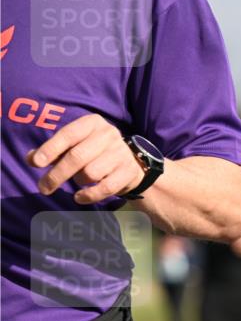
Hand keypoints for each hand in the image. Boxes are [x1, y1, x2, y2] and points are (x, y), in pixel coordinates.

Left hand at [26, 114, 144, 203]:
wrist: (129, 164)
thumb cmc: (93, 152)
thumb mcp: (73, 145)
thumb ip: (52, 151)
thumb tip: (31, 158)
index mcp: (92, 123)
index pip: (68, 135)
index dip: (50, 149)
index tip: (36, 164)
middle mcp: (109, 134)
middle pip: (78, 157)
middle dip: (57, 174)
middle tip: (44, 188)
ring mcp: (121, 153)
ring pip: (91, 173)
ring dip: (78, 181)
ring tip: (78, 180)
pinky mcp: (129, 171)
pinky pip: (105, 188)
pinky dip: (89, 196)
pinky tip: (79, 197)